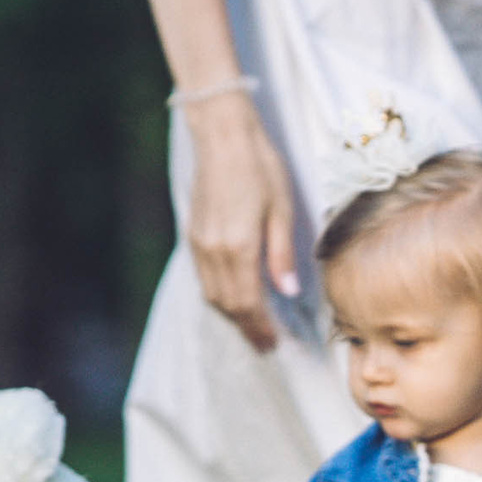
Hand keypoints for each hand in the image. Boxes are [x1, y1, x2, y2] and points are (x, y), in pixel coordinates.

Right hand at [183, 91, 299, 350]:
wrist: (223, 136)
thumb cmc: (261, 167)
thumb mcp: (282, 210)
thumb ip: (282, 254)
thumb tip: (288, 292)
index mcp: (239, 246)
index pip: (249, 302)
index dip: (262, 327)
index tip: (275, 344)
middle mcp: (213, 250)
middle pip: (228, 304)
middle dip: (248, 328)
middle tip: (266, 346)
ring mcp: (199, 242)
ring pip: (213, 294)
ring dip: (232, 315)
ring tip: (253, 329)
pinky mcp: (193, 233)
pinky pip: (204, 277)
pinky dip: (219, 295)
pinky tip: (235, 298)